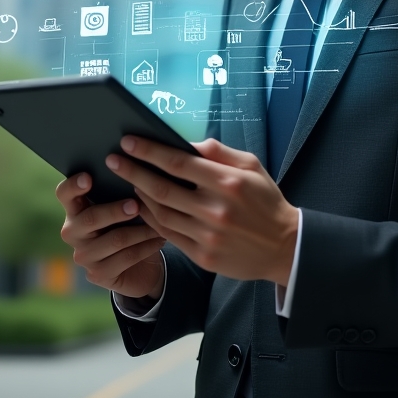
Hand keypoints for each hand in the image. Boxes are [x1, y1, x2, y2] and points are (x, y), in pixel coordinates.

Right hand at [55, 172, 165, 300]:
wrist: (138, 265)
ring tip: (160, 222)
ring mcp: (83, 256)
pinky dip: (146, 247)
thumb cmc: (129, 223)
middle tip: (136, 205)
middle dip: (116, 210)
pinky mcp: (98, 275)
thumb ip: (120, 191)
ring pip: (115, 239)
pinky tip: (160, 239)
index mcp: (74, 208)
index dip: (73, 185)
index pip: (64, 194)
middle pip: (90, 218)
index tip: (88, 178)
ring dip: (142, 230)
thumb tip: (136, 169)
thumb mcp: (122, 205)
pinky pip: (126, 258)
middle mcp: (72, 232)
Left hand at [105, 136, 298, 285]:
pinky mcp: (203, 256)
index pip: (178, 162)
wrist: (284, 246)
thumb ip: (218, 152)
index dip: (149, 151)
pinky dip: (151, 218)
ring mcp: (208, 236)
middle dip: (133, 171)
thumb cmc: (265, 200)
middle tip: (113, 159)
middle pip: (162, 188)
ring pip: (160, 213)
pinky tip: (142, 205)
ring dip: (139, 195)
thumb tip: (185, 143)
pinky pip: (168, 234)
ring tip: (127, 180)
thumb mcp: (250, 166)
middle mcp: (215, 210)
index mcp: (227, 182)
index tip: (128, 141)